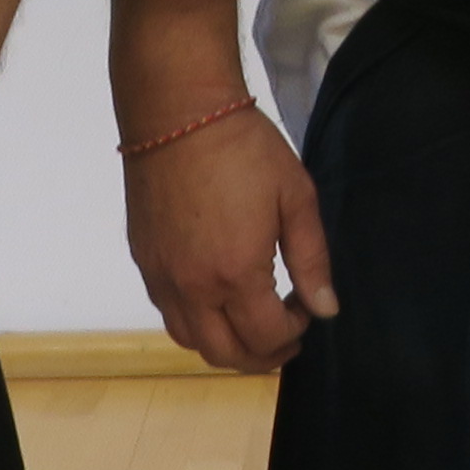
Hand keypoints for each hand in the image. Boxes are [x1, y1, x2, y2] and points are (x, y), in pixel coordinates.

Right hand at [128, 98, 334, 372]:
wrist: (178, 114)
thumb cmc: (245, 150)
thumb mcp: (296, 198)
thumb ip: (312, 260)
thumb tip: (325, 309)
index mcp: (236, 274)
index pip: (267, 337)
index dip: (295, 334)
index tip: (307, 308)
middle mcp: (192, 287)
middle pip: (226, 354)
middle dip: (262, 355)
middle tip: (285, 334)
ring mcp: (162, 277)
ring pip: (191, 342)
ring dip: (227, 345)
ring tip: (252, 322)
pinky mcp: (144, 261)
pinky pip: (169, 314)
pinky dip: (197, 323)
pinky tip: (218, 298)